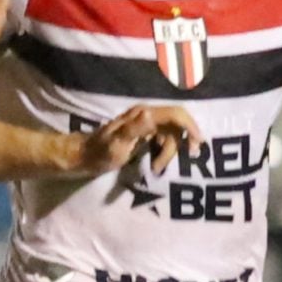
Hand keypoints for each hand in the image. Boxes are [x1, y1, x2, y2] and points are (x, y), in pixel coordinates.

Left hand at [82, 105, 198, 182]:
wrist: (85, 156)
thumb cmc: (100, 152)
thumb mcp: (117, 142)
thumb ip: (135, 128)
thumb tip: (152, 115)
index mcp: (143, 114)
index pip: (176, 114)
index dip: (190, 127)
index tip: (197, 145)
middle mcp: (147, 115)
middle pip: (177, 125)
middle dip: (181, 142)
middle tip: (176, 161)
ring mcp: (146, 123)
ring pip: (171, 134)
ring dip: (169, 152)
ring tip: (156, 168)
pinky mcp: (144, 132)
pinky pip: (164, 139)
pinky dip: (164, 152)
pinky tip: (155, 163)